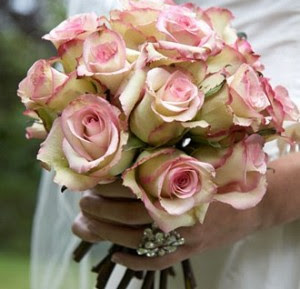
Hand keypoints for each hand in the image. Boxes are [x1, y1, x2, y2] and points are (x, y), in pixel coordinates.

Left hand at [73, 151, 299, 270]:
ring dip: (107, 234)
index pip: (133, 189)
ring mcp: (184, 237)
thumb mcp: (195, 163)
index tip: (91, 186)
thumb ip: (165, 163)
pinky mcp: (189, 252)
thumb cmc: (221, 177)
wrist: (252, 203)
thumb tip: (129, 162)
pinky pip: (158, 262)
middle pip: (128, 216)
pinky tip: (116, 257)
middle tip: (82, 205)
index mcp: (178, 188)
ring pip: (136, 240)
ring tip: (87, 225)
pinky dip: (135, 263)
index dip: (107, 189)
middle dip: (99, 211)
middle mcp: (179, 214)